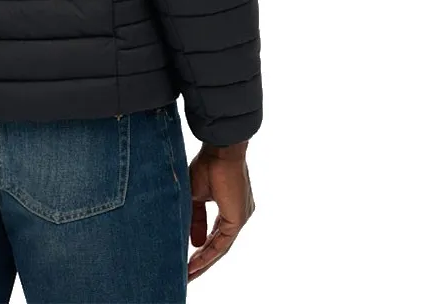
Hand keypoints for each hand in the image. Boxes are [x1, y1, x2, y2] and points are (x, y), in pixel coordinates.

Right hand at [187, 141, 255, 280]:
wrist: (220, 151)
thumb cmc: (207, 164)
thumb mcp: (195, 195)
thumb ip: (195, 219)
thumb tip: (194, 243)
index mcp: (230, 208)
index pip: (215, 234)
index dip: (201, 248)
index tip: (187, 260)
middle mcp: (238, 215)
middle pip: (218, 246)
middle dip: (202, 261)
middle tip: (187, 274)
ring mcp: (240, 219)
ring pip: (220, 248)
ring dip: (204, 262)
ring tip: (188, 274)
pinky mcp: (237, 220)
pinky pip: (222, 244)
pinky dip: (207, 254)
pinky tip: (195, 263)